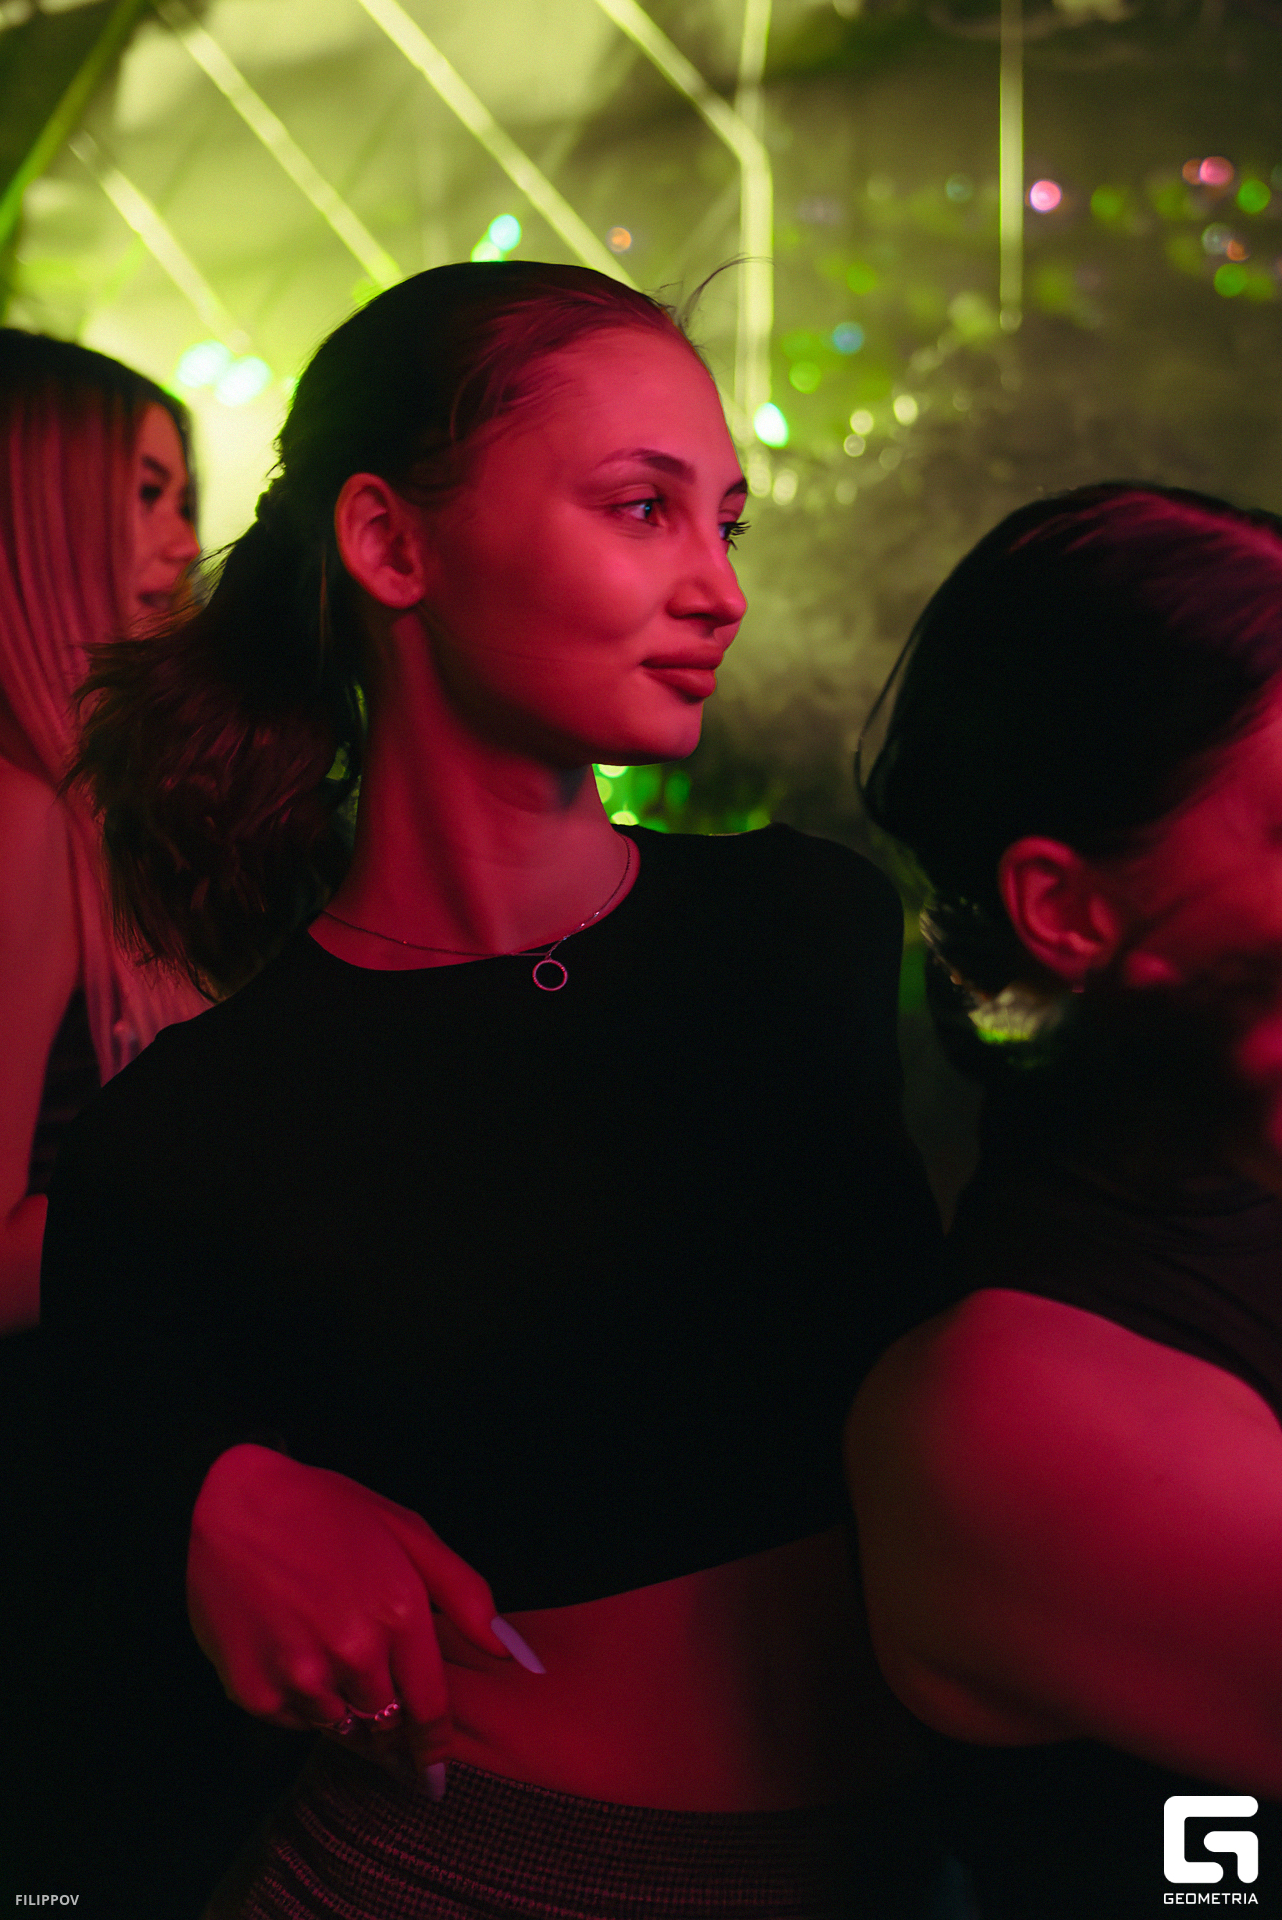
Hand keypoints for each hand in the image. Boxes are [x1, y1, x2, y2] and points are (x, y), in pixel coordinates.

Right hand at [187, 1445, 539, 1782]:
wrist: (224, 1505)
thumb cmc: (323, 1511)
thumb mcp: (406, 1532)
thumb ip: (464, 1594)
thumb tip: (509, 1652)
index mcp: (399, 1612)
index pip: (431, 1710)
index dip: (434, 1744)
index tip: (434, 1765)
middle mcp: (354, 1653)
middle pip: (387, 1724)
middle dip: (390, 1720)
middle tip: (377, 1698)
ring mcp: (302, 1676)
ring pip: (342, 1727)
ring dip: (346, 1708)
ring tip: (326, 1658)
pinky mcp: (255, 1692)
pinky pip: (295, 1721)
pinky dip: (301, 1701)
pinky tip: (293, 1655)